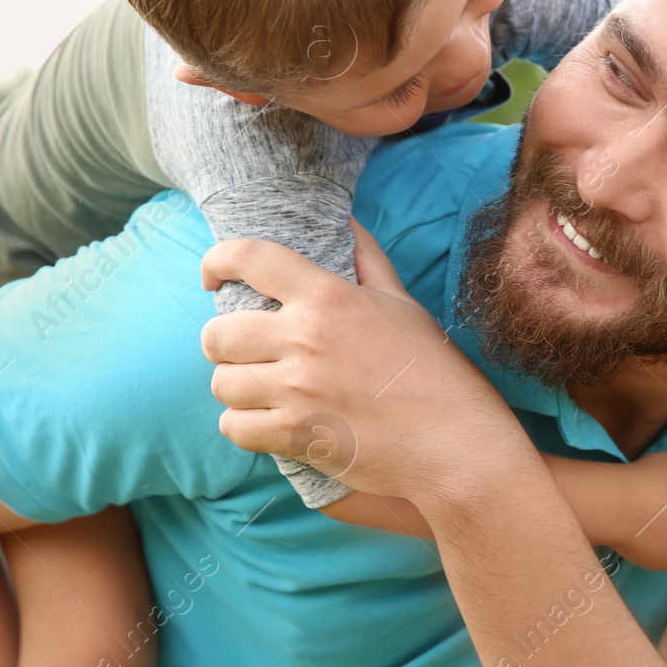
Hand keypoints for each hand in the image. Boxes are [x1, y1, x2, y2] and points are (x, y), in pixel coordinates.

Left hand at [199, 219, 528, 505]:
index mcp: (329, 297)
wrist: (455, 442)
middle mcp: (305, 337)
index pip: (250, 257)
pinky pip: (234, 429)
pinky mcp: (297, 435)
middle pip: (217, 333)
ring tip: (260, 392)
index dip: (217, 260)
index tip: (212, 276)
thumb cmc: (436, 372)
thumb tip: (347, 224)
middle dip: (223, 343)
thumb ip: (368, 261)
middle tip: (244, 353)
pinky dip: (244, 429)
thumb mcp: (404, 305)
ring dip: (236, 389)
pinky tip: (266, 425)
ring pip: (222, 384)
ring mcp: (298, 389)